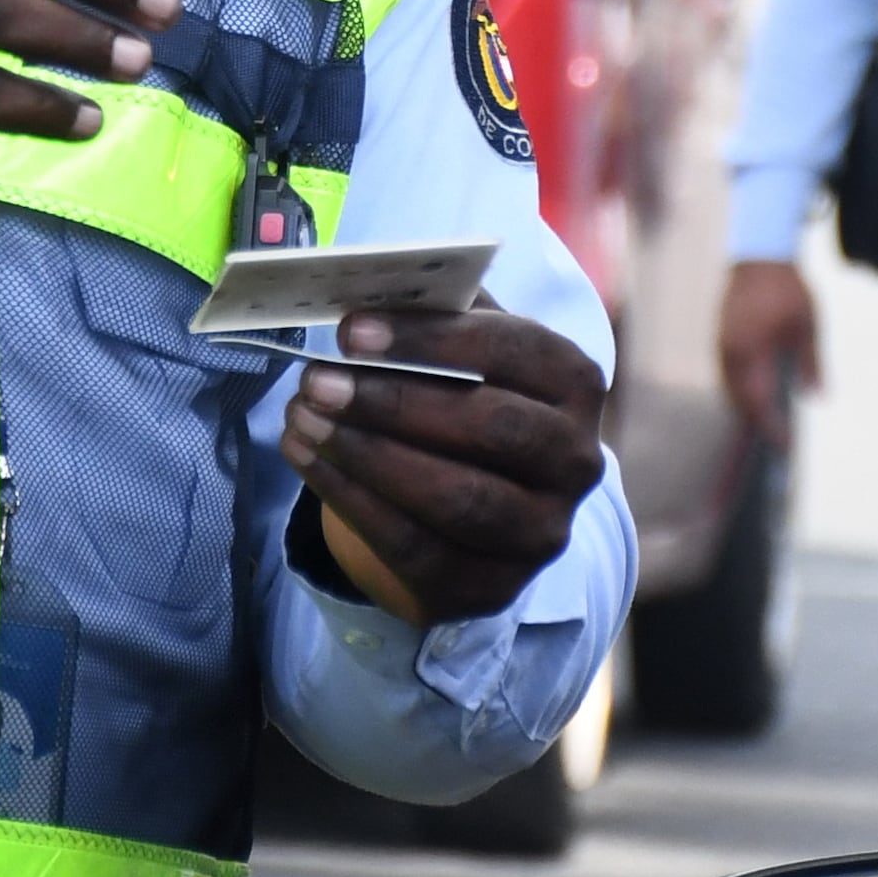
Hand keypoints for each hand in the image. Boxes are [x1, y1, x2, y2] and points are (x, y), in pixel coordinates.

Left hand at [279, 308, 609, 625]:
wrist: (476, 500)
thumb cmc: (465, 398)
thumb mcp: (461, 347)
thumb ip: (433, 313)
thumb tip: (367, 289)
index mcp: (575, 386)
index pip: (516, 351)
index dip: (433, 338)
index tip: (351, 329)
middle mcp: (576, 462)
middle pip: (491, 428)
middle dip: (393, 401)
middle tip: (315, 379)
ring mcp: (540, 534)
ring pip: (456, 497)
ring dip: (367, 454)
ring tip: (301, 418)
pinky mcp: (491, 587)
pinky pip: (416, 548)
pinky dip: (352, 501)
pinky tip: (308, 460)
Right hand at [719, 259, 819, 439]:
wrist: (759, 257)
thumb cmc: (787, 290)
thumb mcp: (808, 326)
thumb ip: (811, 363)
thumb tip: (816, 398)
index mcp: (751, 351)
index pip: (758, 402)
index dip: (770, 427)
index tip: (785, 444)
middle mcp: (731, 353)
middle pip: (740, 401)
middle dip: (757, 424)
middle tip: (779, 440)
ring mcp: (722, 346)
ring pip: (731, 390)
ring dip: (747, 408)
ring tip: (769, 424)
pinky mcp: (721, 339)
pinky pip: (728, 375)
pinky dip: (741, 391)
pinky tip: (757, 396)